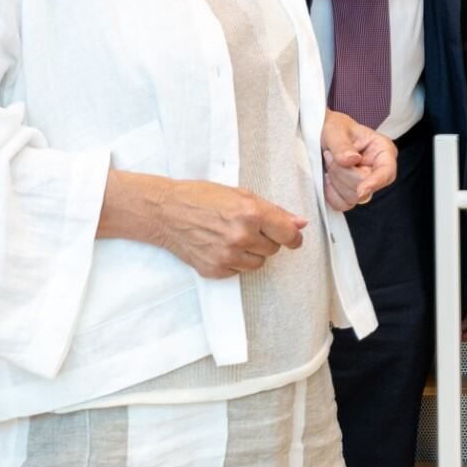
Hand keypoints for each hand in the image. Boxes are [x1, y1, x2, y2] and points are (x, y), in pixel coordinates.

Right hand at [123, 175, 305, 278]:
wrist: (166, 212)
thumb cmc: (202, 197)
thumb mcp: (241, 195)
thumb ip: (274, 211)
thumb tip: (300, 223)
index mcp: (251, 213)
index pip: (289, 235)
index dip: (294, 237)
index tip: (293, 238)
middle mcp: (241, 236)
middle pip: (273, 249)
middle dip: (266, 240)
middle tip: (248, 228)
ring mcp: (227, 255)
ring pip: (258, 264)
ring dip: (252, 253)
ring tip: (233, 237)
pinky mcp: (214, 269)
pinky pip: (238, 271)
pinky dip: (234, 262)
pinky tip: (220, 246)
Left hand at [321, 110, 397, 211]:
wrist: (320, 134)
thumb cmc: (334, 128)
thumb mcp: (335, 130)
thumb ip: (342, 145)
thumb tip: (352, 160)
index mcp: (383, 151)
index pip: (387, 172)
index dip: (376, 182)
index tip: (361, 190)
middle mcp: (377, 170)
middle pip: (365, 187)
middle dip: (342, 174)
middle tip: (330, 155)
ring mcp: (366, 184)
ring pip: (353, 198)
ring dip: (335, 181)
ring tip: (330, 162)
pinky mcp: (352, 194)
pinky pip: (342, 204)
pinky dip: (331, 193)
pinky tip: (327, 178)